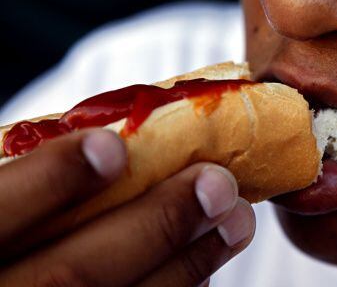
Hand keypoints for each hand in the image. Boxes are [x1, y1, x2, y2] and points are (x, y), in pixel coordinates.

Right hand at [0, 129, 254, 285]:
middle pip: (69, 274)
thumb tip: (113, 143)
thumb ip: (23, 179)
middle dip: (155, 224)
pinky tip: (204, 268)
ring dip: (186, 263)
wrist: (11, 284)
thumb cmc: (7, 230)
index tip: (114, 146)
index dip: (52, 179)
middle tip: (217, 183)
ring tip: (235, 221)